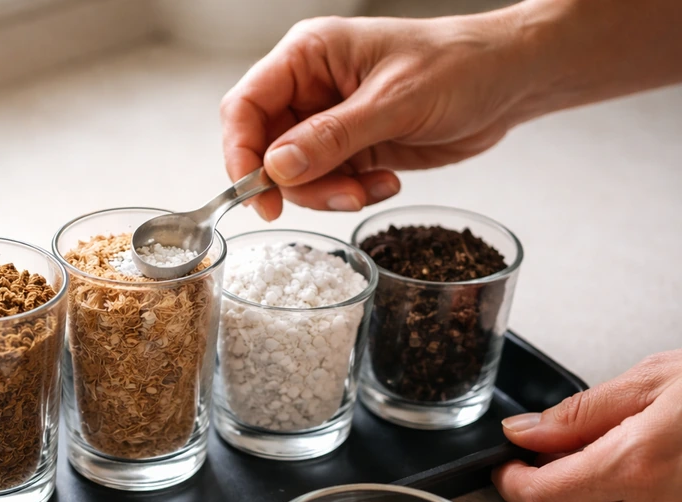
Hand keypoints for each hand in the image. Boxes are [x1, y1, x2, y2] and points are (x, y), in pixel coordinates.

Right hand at [219, 13, 528, 219]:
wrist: (509, 81)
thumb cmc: (460, 66)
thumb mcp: (395, 102)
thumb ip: (332, 137)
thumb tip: (275, 167)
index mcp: (308, 56)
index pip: (245, 106)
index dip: (241, 154)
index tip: (258, 196)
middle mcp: (310, 89)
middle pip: (265, 150)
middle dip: (297, 184)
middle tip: (339, 196)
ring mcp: (328, 122)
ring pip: (295, 176)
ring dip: (329, 194)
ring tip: (370, 189)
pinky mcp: (350, 149)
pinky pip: (327, 185)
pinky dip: (351, 194)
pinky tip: (386, 181)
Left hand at [493, 351, 681, 501]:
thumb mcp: (658, 380)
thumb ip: (581, 413)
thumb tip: (524, 432)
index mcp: (637, 464)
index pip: (541, 497)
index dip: (509, 484)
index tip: (505, 465)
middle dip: (540, 497)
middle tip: (537, 463)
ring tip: (591, 463)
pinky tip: (636, 481)